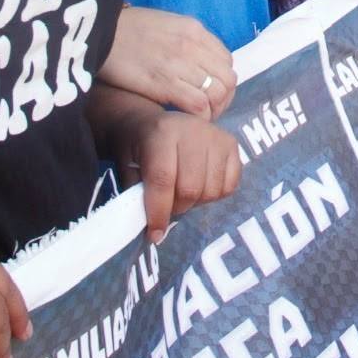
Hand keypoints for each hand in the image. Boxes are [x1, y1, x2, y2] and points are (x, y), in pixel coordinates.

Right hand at [99, 6, 235, 118]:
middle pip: (227, 78)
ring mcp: (180, 64)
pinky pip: (199, 105)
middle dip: (223, 99)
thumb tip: (194, 64)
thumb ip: (183, 41)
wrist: (98, 31)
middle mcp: (193, 45)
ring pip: (218, 93)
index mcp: (193, 29)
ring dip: (213, 111)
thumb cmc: (124, 30)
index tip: (211, 93)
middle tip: (209, 111)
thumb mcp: (163, 25)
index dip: (222, 81)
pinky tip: (188, 121)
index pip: (226, 60)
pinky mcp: (165, 83)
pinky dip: (200, 117)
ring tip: (199, 118)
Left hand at [119, 112, 242, 243]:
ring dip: (196, 203)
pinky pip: (230, 185)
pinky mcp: (231, 144)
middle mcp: (192, 130)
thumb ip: (138, 197)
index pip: (163, 179)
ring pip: (212, 190)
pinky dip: (215, 195)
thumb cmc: (136, 149)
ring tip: (182, 194)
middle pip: (191, 188)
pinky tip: (200, 185)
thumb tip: (155, 231)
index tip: (155, 233)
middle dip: (177, 208)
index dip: (159, 211)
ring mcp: (215, 136)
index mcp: (161, 133)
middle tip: (167, 208)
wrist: (150, 124)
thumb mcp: (127, 168)